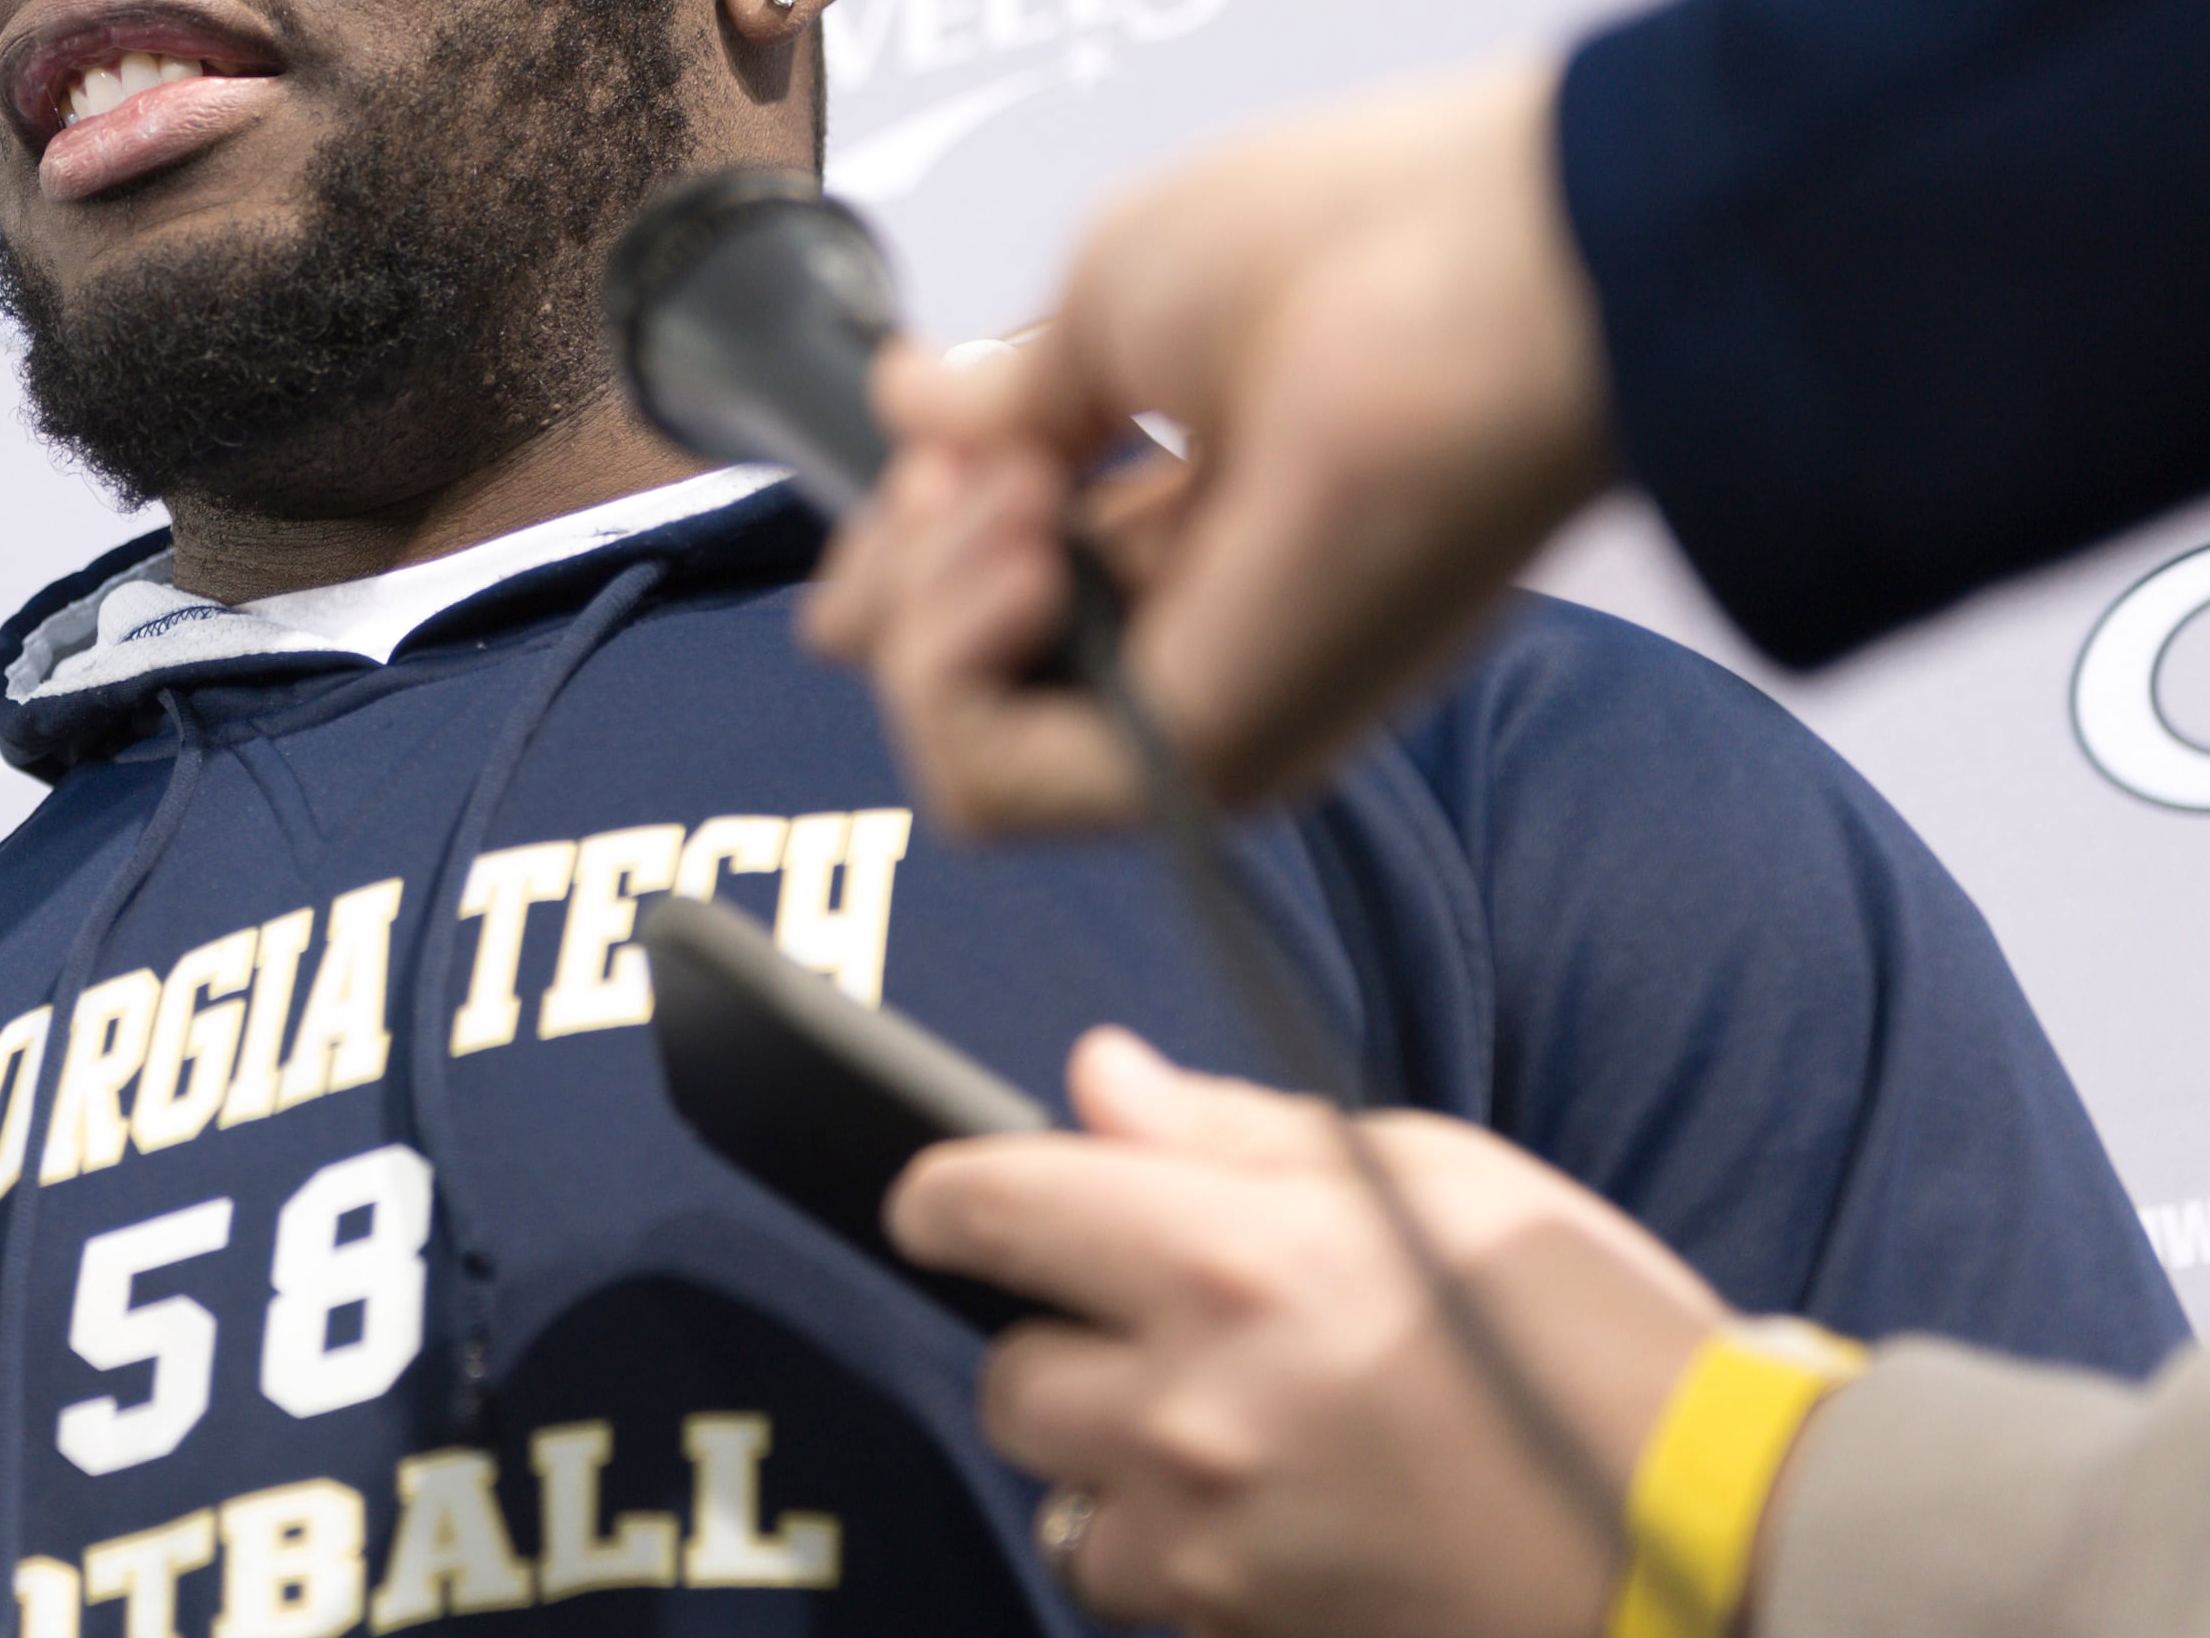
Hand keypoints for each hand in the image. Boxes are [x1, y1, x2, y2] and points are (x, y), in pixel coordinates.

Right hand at [800, 56, 1615, 828]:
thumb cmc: (1365, 243)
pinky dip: (949, 666)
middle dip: (898, 562)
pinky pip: (991, 785)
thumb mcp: (1114, 299)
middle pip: (955, 680)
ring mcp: (1204, 708)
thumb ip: (1004, 398)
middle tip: (968, 459)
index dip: (913, 529)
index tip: (933, 428)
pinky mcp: (1203, 757)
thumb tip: (906, 408)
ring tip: (1015, 489)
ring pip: (958, 747)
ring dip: (924, 603)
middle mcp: (1200, 636)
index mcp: (1201, 530)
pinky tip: (1023, 547)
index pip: (993, 603)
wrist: (1508, 275)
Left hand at [889, 1030, 1722, 1637]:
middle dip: (1058, 1349)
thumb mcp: (1429, 1173)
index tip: (952, 1203)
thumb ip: (1229, 1133)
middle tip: (1161, 1335)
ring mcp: (1213, 1545)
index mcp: (1224, 1261)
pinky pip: (1151, 1597)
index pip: (986, 1209)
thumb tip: (1096, 1084)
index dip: (951, 1198)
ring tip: (1237, 1441)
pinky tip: (1286, 1521)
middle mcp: (1189, 1408)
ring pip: (1065, 1508)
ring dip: (1116, 1473)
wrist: (1721, 1542)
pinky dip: (1187, 1561)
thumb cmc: (1592, 1338)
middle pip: (1008, 1380)